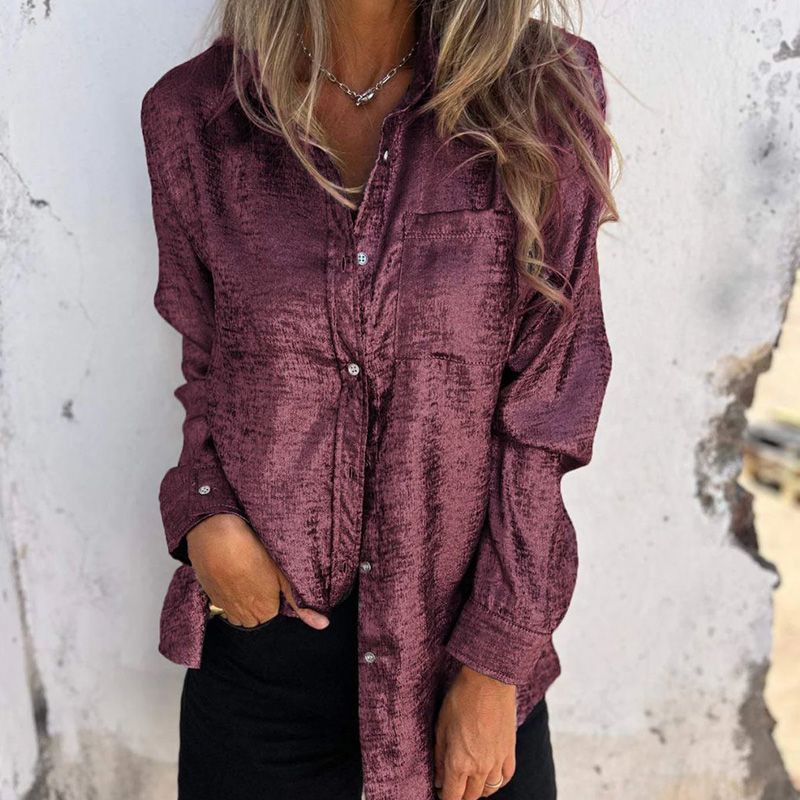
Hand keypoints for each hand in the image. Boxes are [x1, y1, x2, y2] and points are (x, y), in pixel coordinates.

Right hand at [186, 513, 329, 628]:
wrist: (217, 537)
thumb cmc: (252, 551)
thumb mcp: (282, 574)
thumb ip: (300, 602)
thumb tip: (323, 625)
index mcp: (265, 610)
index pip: (274, 613)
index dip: (275, 595)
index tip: (274, 579)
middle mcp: (244, 614)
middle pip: (256, 617)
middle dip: (260, 603)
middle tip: (260, 577)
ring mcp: (225, 607)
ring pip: (238, 614)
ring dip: (243, 602)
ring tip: (246, 578)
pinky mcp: (210, 596)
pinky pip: (222, 605)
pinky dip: (228, 595)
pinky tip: (231, 576)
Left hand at [434, 665, 516, 799]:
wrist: (489, 681)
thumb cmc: (461, 700)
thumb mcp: (441, 727)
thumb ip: (440, 757)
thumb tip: (439, 780)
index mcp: (459, 763)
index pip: (452, 796)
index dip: (445, 798)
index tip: (441, 792)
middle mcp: (480, 768)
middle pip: (471, 797)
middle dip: (460, 795)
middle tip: (453, 785)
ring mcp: (497, 761)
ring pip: (489, 790)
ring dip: (478, 789)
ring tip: (469, 781)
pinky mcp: (510, 751)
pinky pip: (505, 777)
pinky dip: (497, 781)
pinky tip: (490, 776)